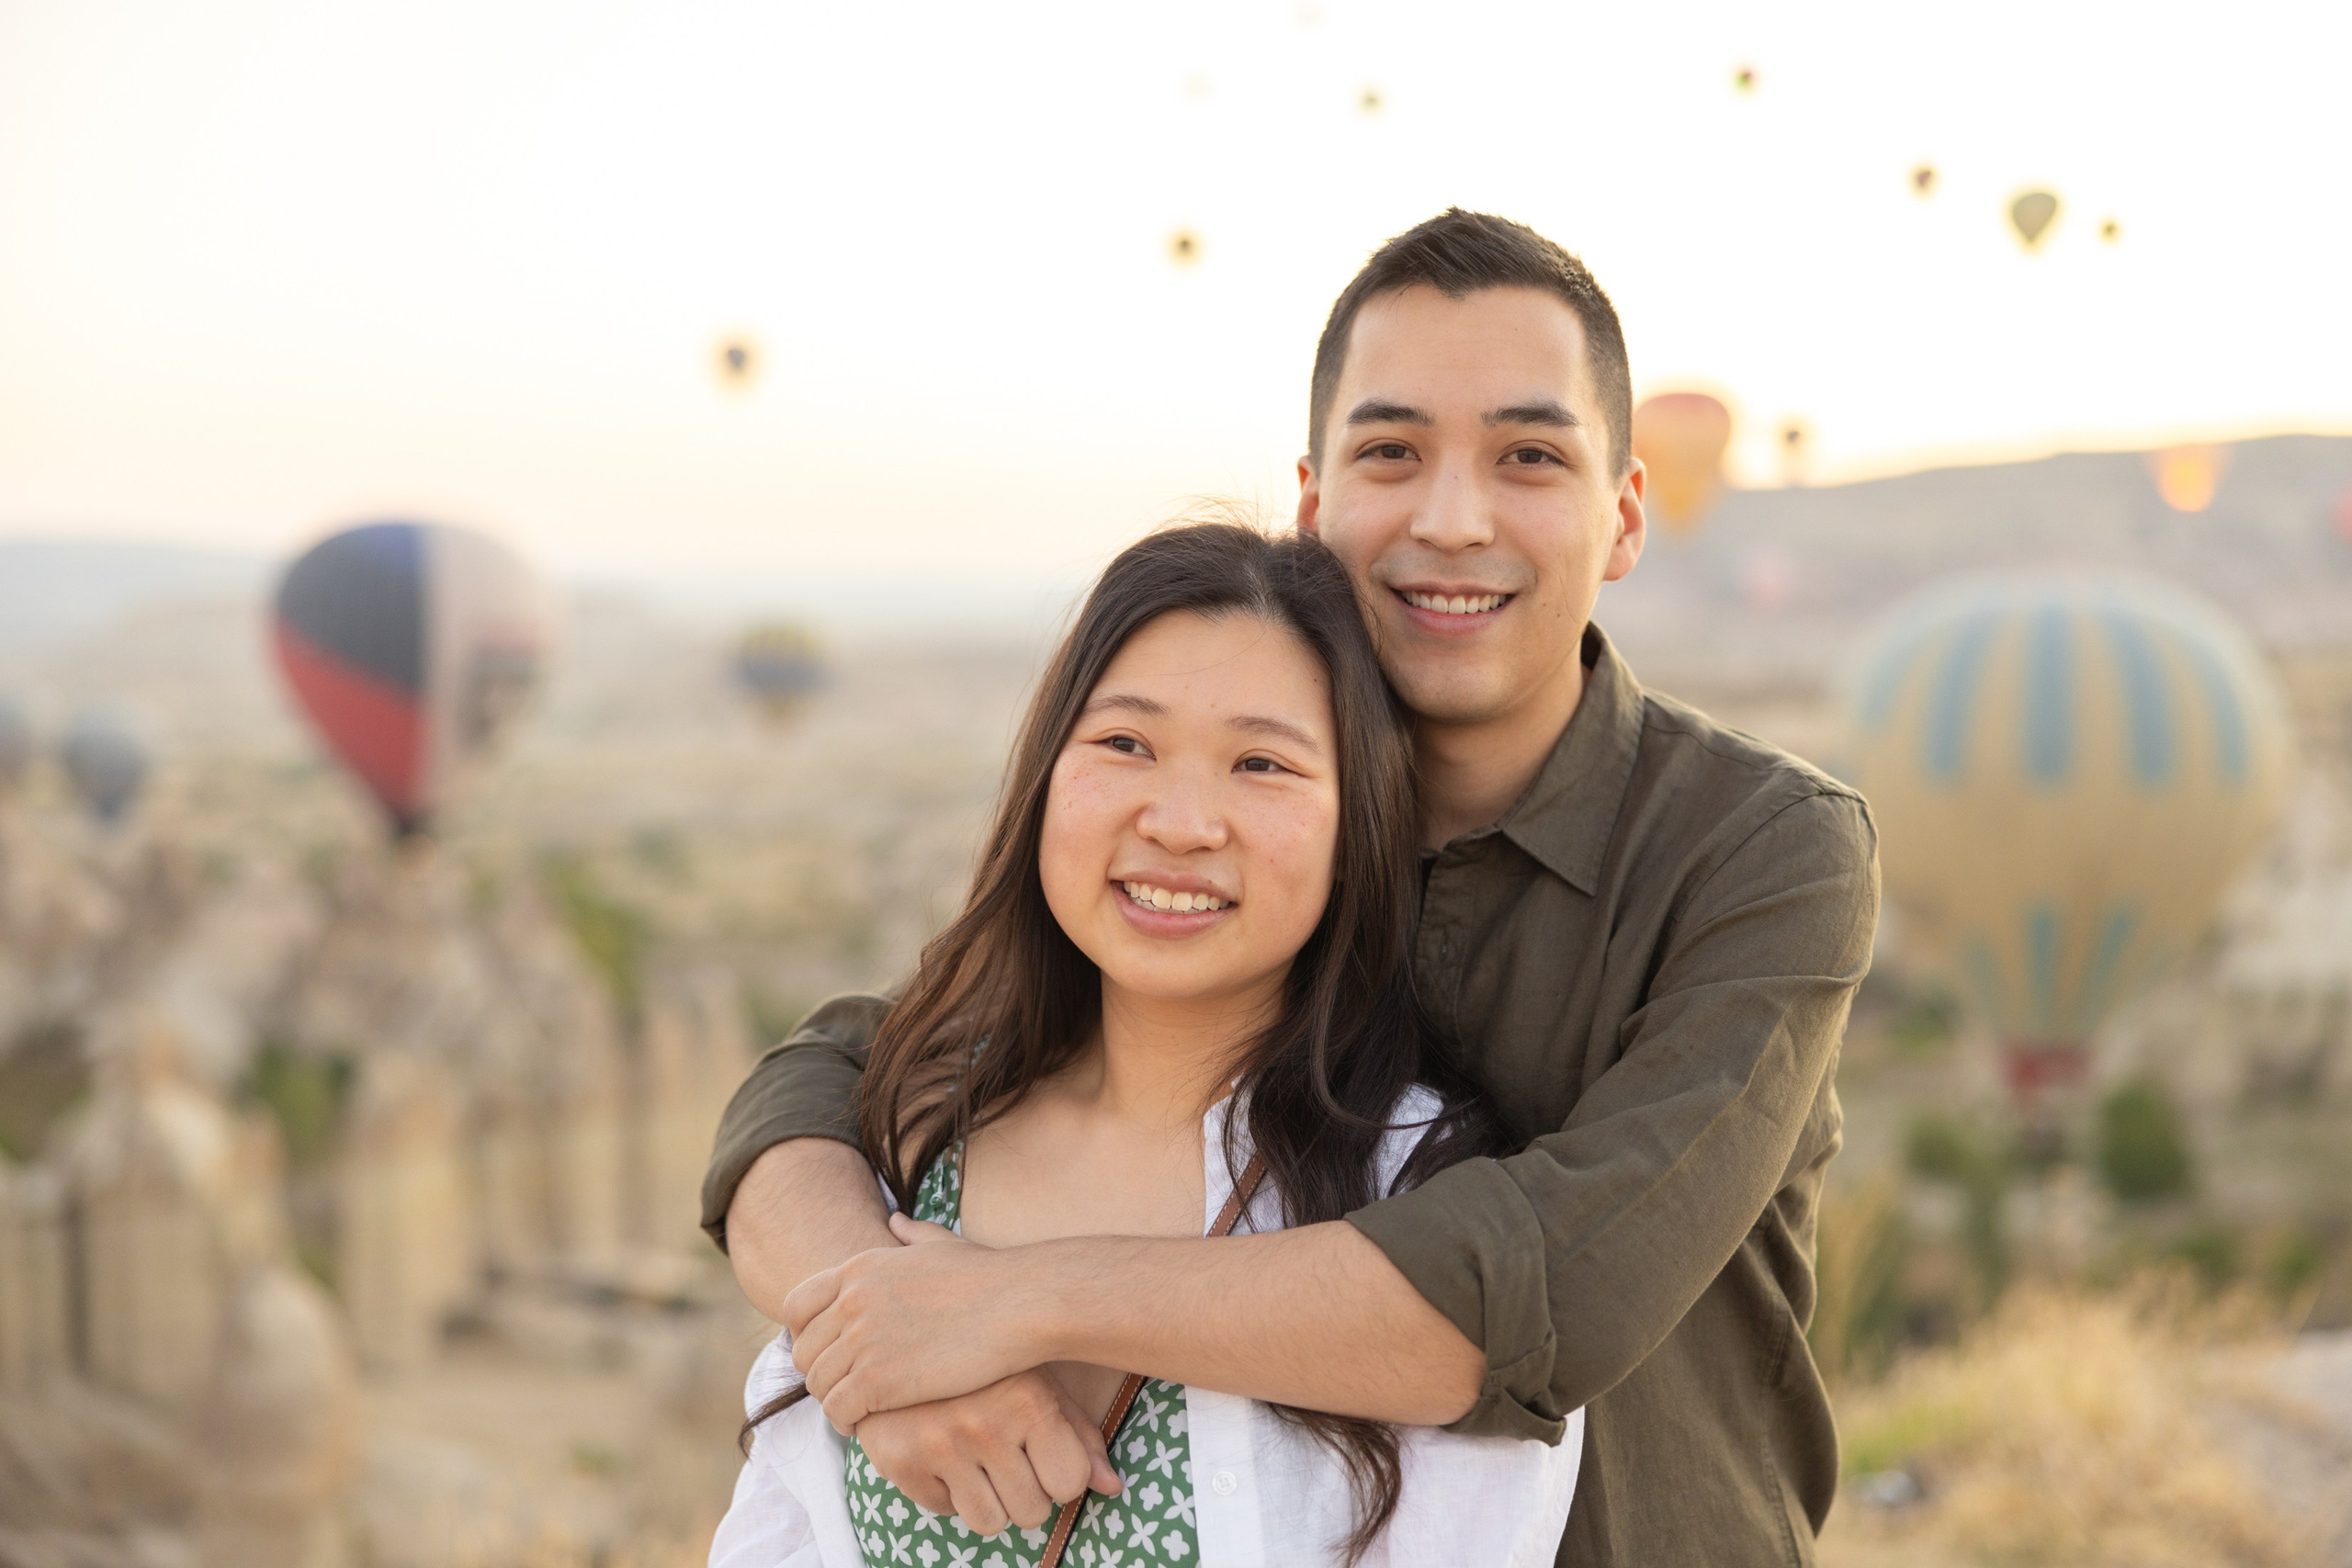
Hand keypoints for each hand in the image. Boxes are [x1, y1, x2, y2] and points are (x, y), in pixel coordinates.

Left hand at [785, 1213, 1046, 1428]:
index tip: (832, 1352)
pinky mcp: (879, 1379)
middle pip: (803, 1351)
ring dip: (835, 1400)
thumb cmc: (991, 1277)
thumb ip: (910, 1235)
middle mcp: (851, 1301)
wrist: (1020, 1303)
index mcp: (860, 1269)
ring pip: (818, 1385)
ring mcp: (863, 1340)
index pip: (796, 1306)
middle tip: (848, 1387)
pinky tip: (869, 1422)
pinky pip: (838, 1409)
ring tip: (860, 1409)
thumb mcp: (942, 1244)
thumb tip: (894, 1221)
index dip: (807, 1335)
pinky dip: (847, 1421)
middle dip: (822, 1372)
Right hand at [854, 1369, 1121, 1535]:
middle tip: (1007, 1454)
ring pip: (990, 1522)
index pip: (1070, 1483)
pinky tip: (944, 1451)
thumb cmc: (986, 1365)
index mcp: (1027, 1399)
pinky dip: (948, 1491)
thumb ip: (1080, 1436)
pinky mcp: (901, 1462)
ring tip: (979, 1458)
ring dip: (989, 1500)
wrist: (900, 1337)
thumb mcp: (1039, 1383)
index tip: (1045, 1453)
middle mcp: (984, 1423)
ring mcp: (938, 1444)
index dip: (1061, 1475)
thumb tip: (1112, 1487)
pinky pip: (945, 1511)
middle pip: (1033, 1511)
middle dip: (1025, 1492)